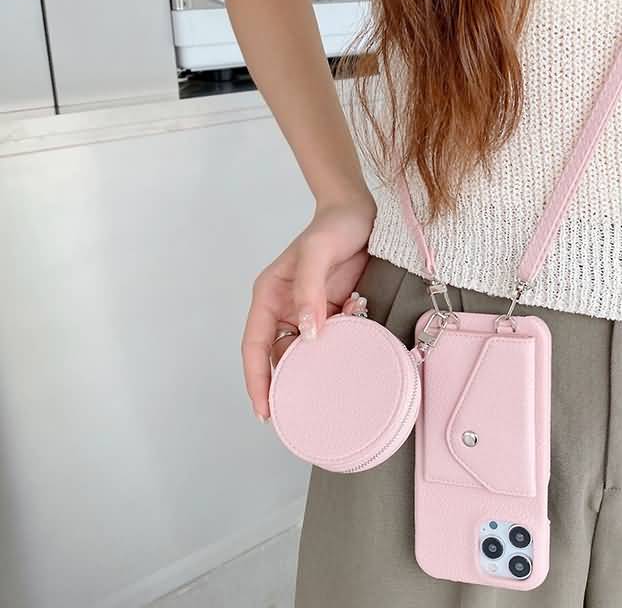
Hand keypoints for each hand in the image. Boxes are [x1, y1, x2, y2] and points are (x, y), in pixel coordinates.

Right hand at [242, 195, 375, 421]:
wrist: (362, 212)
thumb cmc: (333, 226)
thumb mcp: (317, 253)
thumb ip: (309, 291)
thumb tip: (308, 334)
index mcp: (270, 296)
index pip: (255, 346)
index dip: (257, 380)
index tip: (265, 410)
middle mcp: (287, 308)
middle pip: (281, 357)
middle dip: (291, 382)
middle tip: (306, 411)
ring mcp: (312, 312)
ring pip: (311, 352)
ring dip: (327, 358)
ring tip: (341, 368)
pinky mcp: (336, 312)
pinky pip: (338, 337)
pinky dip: (349, 338)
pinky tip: (360, 318)